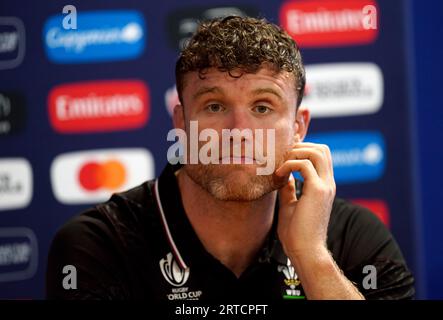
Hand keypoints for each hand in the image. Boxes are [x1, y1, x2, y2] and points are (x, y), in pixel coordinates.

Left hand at [274, 142, 335, 256]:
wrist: (304, 251)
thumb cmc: (296, 233)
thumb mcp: (290, 205)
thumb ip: (289, 189)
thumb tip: (283, 177)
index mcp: (323, 186)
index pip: (321, 156)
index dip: (303, 149)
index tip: (283, 155)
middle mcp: (328, 183)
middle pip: (322, 149)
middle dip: (301, 146)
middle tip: (282, 157)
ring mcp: (325, 186)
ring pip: (317, 152)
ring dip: (296, 152)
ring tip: (280, 164)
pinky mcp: (317, 191)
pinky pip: (305, 165)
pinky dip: (290, 164)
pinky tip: (279, 175)